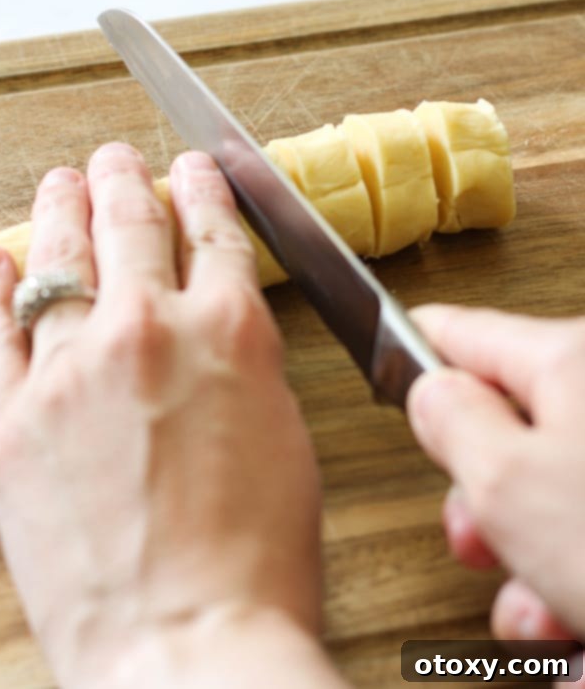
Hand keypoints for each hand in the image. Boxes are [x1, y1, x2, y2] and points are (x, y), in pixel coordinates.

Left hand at [0, 144, 346, 688]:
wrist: (186, 645)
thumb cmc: (257, 559)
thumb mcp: (282, 437)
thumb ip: (240, 366)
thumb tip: (214, 332)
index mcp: (231, 331)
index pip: (215, 233)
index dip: (206, 191)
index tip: (196, 168)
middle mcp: (150, 330)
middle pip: (134, 226)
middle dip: (128, 181)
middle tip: (119, 159)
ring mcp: (72, 369)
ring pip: (63, 260)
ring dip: (63, 210)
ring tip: (63, 181)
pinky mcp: (11, 420)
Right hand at [407, 305, 584, 640]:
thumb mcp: (510, 484)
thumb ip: (451, 421)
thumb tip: (430, 389)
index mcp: (574, 362)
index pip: (467, 333)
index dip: (419, 345)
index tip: (392, 345)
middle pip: (514, 430)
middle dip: (486, 503)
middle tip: (474, 546)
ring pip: (561, 500)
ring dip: (537, 570)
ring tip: (545, 626)